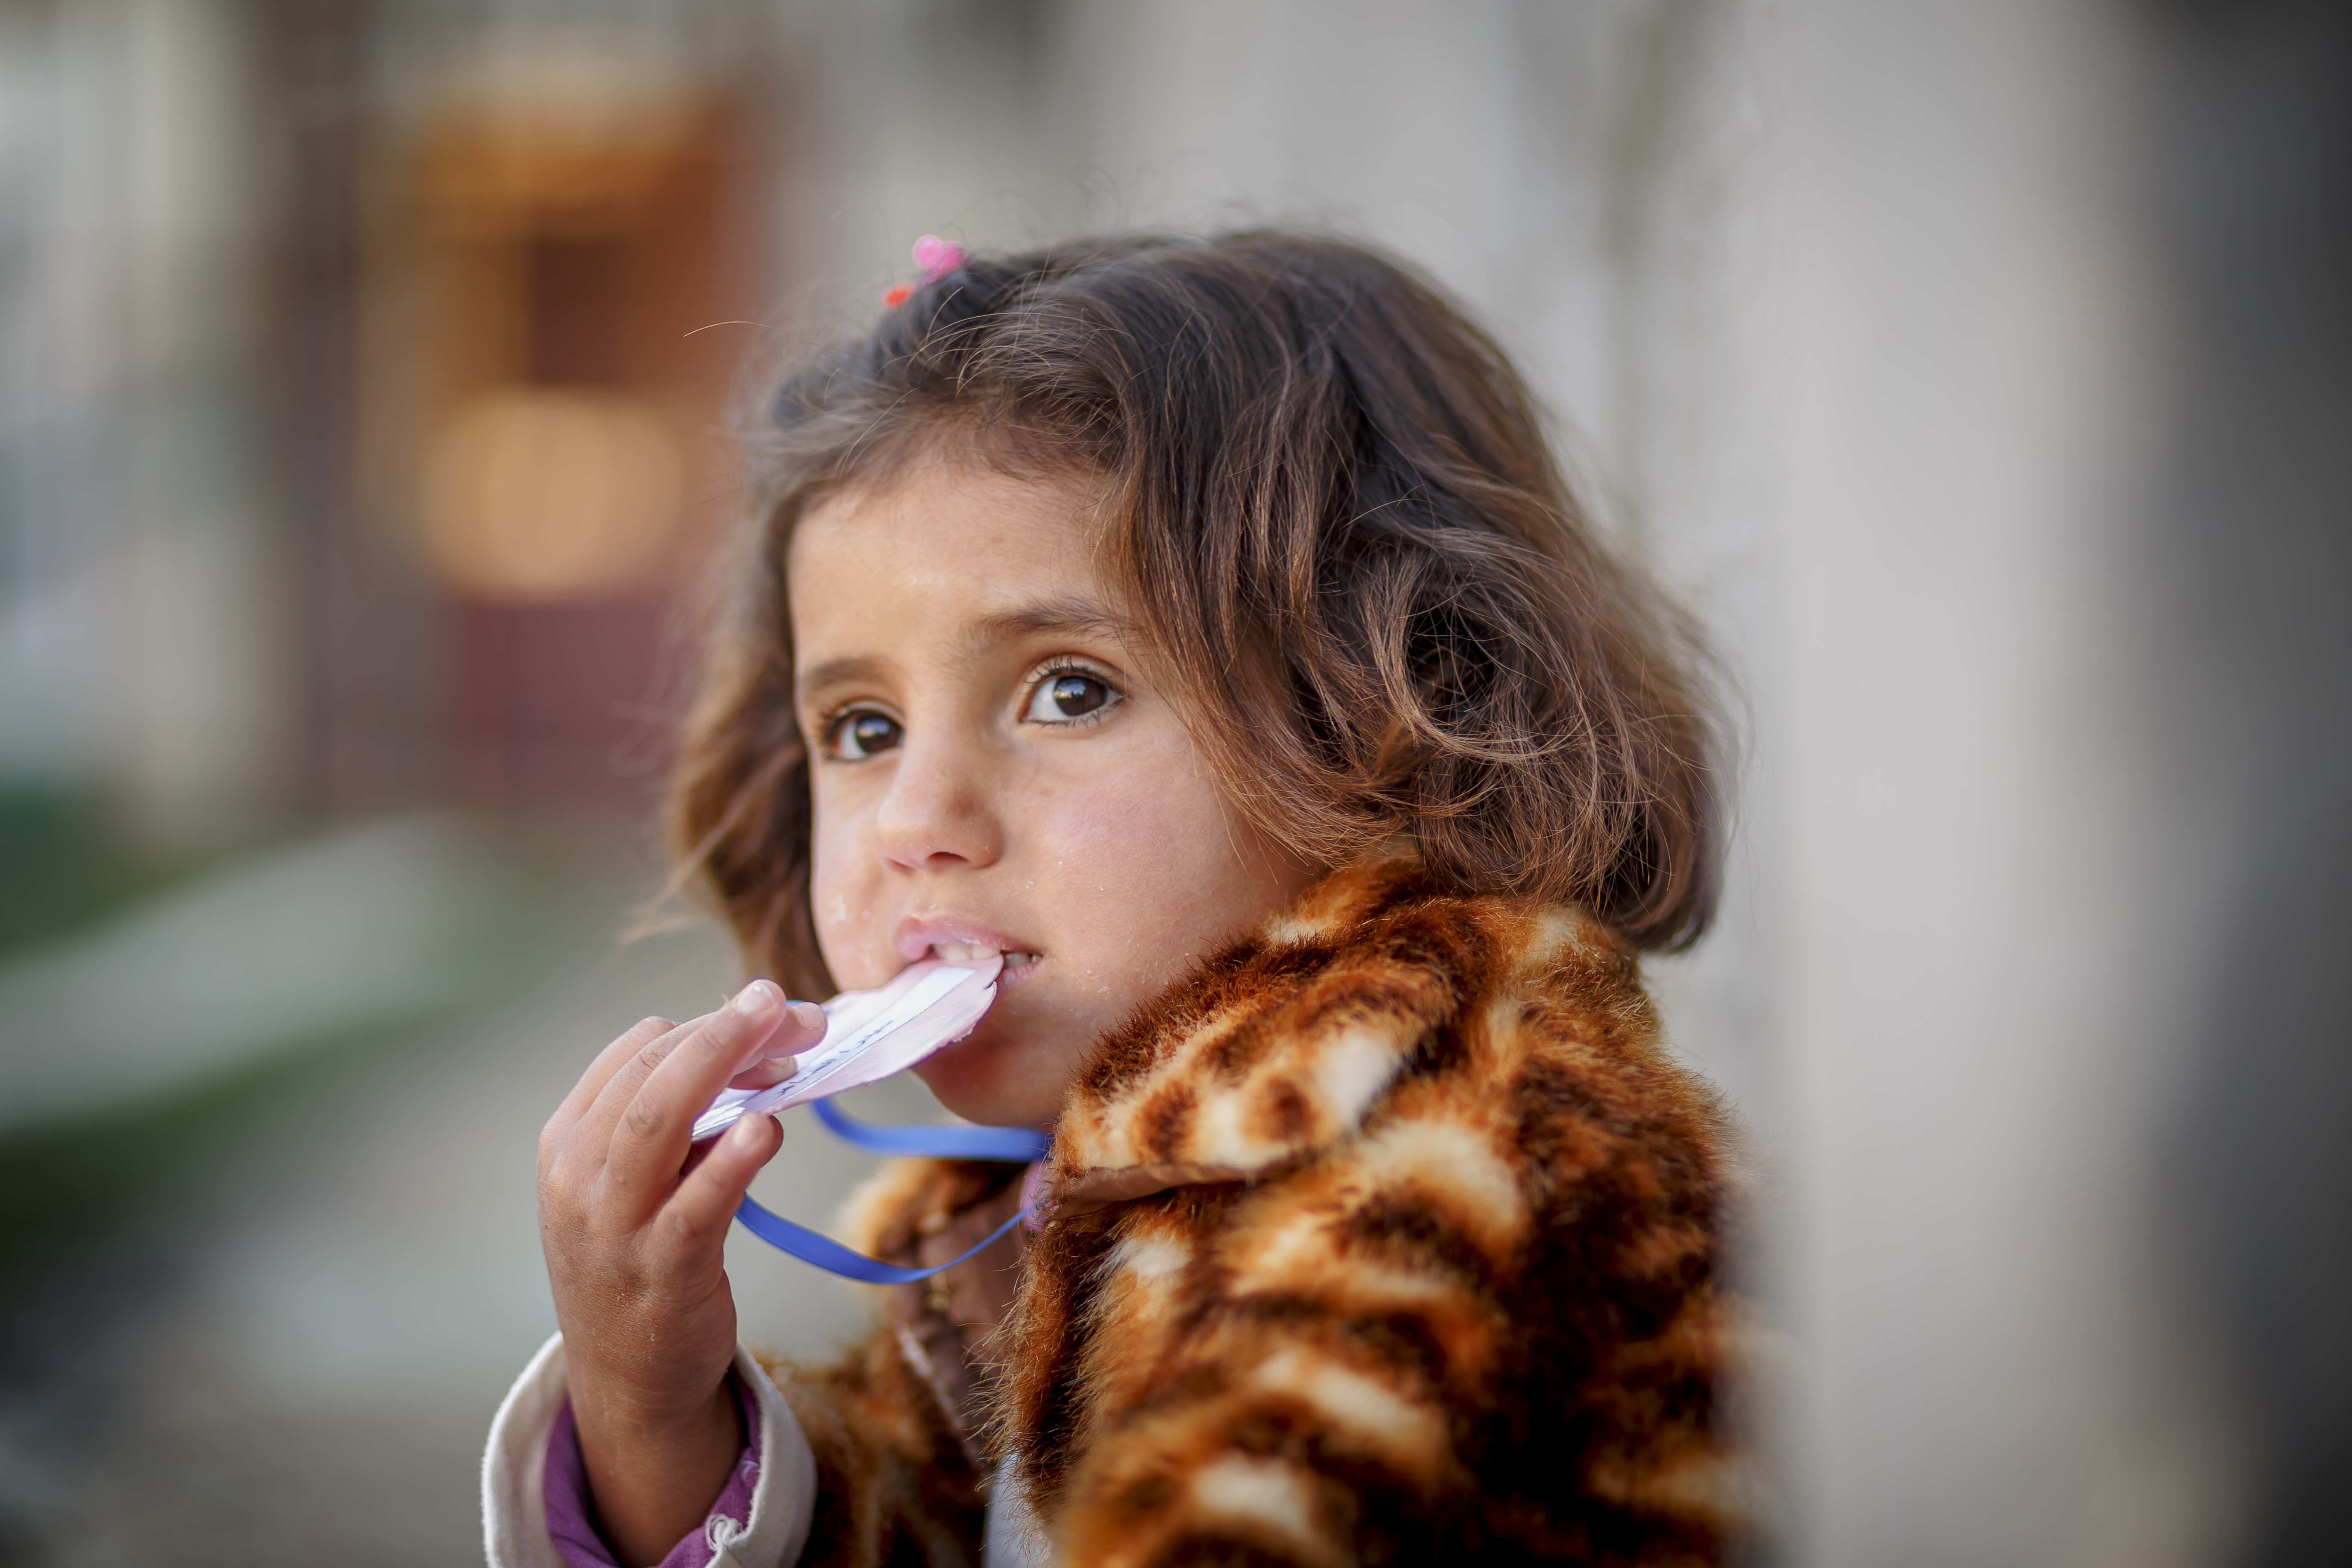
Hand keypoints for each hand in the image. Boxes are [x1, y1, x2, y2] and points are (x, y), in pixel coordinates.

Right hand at [536, 981, 826, 1564]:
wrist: (628, 1378)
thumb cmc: (642, 1261)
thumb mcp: (635, 1185)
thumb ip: (678, 1125)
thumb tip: (758, 1054)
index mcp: (567, 1142)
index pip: (633, 1054)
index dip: (705, 1023)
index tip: (768, 1015)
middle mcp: (578, 1177)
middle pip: (648, 1075)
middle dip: (720, 1029)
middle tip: (780, 1000)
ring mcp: (614, 1224)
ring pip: (656, 1121)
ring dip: (723, 1065)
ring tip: (782, 1035)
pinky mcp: (660, 1270)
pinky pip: (695, 1203)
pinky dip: (730, 1158)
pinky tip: (766, 1126)